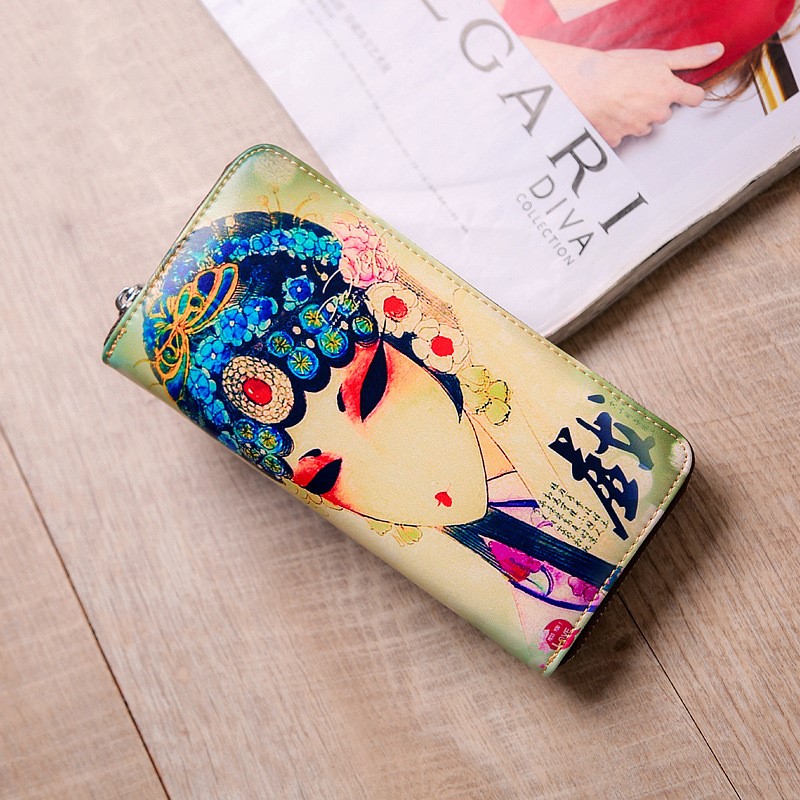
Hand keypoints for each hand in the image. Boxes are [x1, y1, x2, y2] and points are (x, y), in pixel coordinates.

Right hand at [526, 39, 724, 146]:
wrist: (585, 86)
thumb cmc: (619, 68)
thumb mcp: (657, 57)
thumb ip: (690, 57)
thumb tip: (719, 50)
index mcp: (669, 92)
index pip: (695, 97)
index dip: (688, 93)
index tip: (679, 90)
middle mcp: (657, 114)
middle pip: (665, 113)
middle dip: (655, 103)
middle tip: (637, 89)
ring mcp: (636, 129)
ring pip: (643, 125)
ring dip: (636, 116)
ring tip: (619, 100)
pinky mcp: (617, 139)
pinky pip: (621, 135)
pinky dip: (616, 127)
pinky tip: (608, 113)